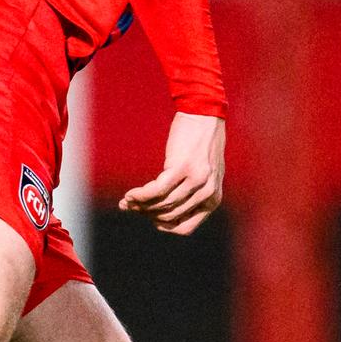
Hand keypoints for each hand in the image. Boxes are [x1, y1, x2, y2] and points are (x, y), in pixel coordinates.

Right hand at [119, 112, 225, 234]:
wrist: (204, 114)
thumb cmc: (201, 142)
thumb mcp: (205, 173)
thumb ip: (192, 193)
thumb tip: (163, 211)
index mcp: (213, 199)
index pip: (184, 227)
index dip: (162, 226)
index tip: (148, 218)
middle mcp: (207, 193)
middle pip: (169, 215)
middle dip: (146, 213)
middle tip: (131, 206)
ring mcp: (196, 181)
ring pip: (161, 204)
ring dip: (140, 204)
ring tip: (127, 200)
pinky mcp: (182, 167)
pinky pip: (157, 190)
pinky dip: (141, 195)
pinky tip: (130, 194)